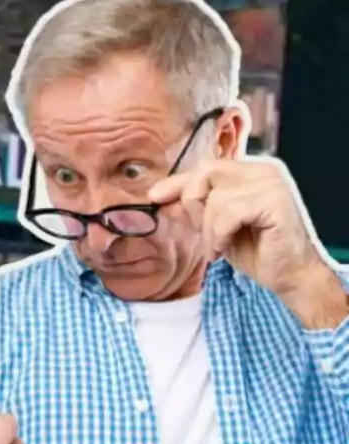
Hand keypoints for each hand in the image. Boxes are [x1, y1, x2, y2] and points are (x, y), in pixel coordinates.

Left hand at [148, 158, 346, 326]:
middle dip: (193, 204)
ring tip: (216, 247)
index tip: (154, 197)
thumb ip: (193, 208)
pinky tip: (225, 248)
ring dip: (208, 229)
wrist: (289, 276)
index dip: (177, 182)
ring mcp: (272, 184)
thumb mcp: (214, 226)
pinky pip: (230, 212)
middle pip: (207, 172)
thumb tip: (159, 197)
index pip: (205, 167)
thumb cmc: (255, 250)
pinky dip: (220, 233)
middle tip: (198, 230)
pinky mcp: (276, 202)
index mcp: (249, 171)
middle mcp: (263, 170)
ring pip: (216, 197)